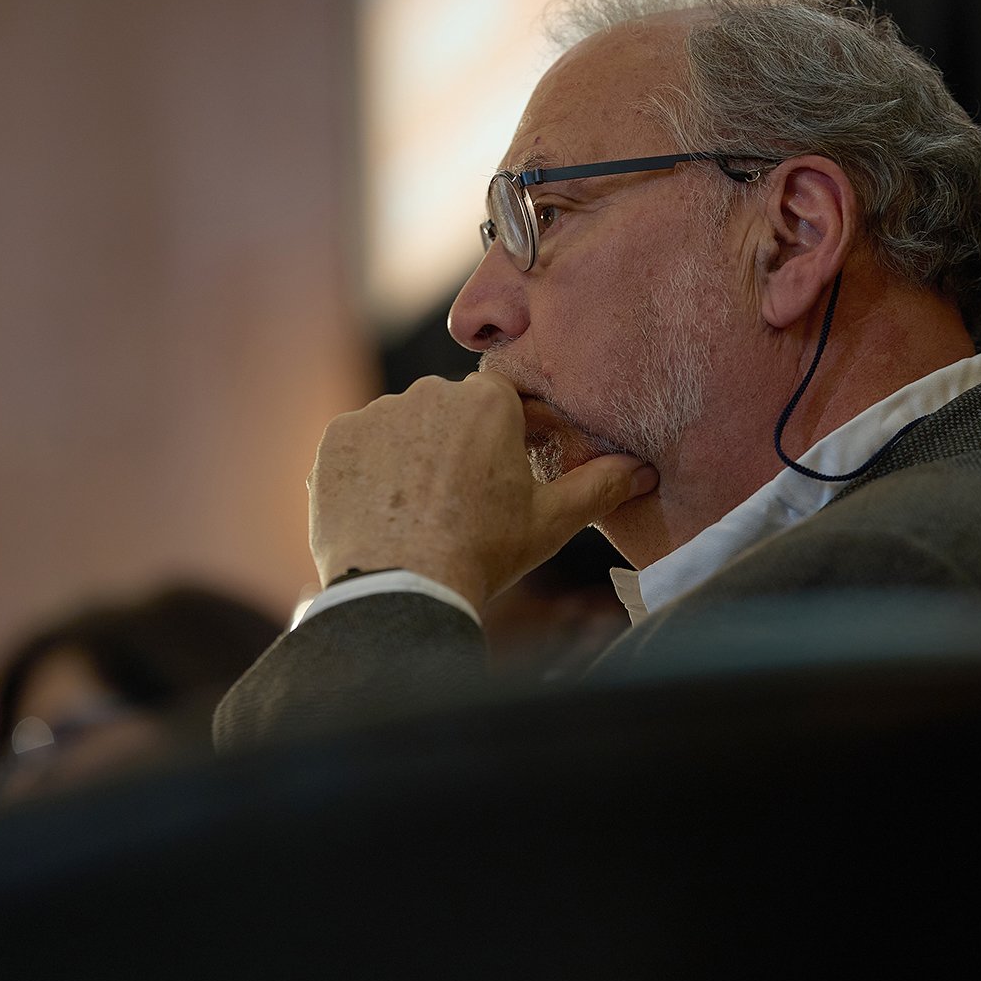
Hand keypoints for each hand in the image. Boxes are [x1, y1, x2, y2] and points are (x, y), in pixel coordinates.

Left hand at [307, 372, 657, 609]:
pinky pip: (358, 447)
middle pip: (448, 412)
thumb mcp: (550, 522)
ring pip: (402, 428)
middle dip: (454, 447)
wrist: (401, 587)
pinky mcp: (336, 439)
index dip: (502, 439)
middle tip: (458, 503)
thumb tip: (644, 470)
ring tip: (416, 514)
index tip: (499, 477)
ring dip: (409, 458)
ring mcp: (377, 413)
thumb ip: (599, 486)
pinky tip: (381, 513)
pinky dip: (368, 473)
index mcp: (487, 402)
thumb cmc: (482, 552)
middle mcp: (429, 393)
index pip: (499, 403)